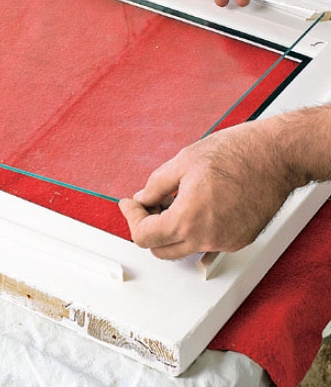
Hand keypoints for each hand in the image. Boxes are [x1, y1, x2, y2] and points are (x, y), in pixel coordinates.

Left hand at [118, 118, 304, 258]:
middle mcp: (207, 238)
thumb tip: (143, 198)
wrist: (275, 156)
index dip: (131, 218)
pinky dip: (193, 230)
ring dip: (170, 231)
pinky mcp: (240, 240)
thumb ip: (156, 185)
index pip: (144, 237)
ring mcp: (226, 242)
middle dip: (148, 228)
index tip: (129, 205)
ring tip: (171, 201)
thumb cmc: (236, 153)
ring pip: (184, 248)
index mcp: (188, 220)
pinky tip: (194, 206)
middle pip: (161, 250)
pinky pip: (206, 243)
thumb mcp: (182, 161)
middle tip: (146, 204)